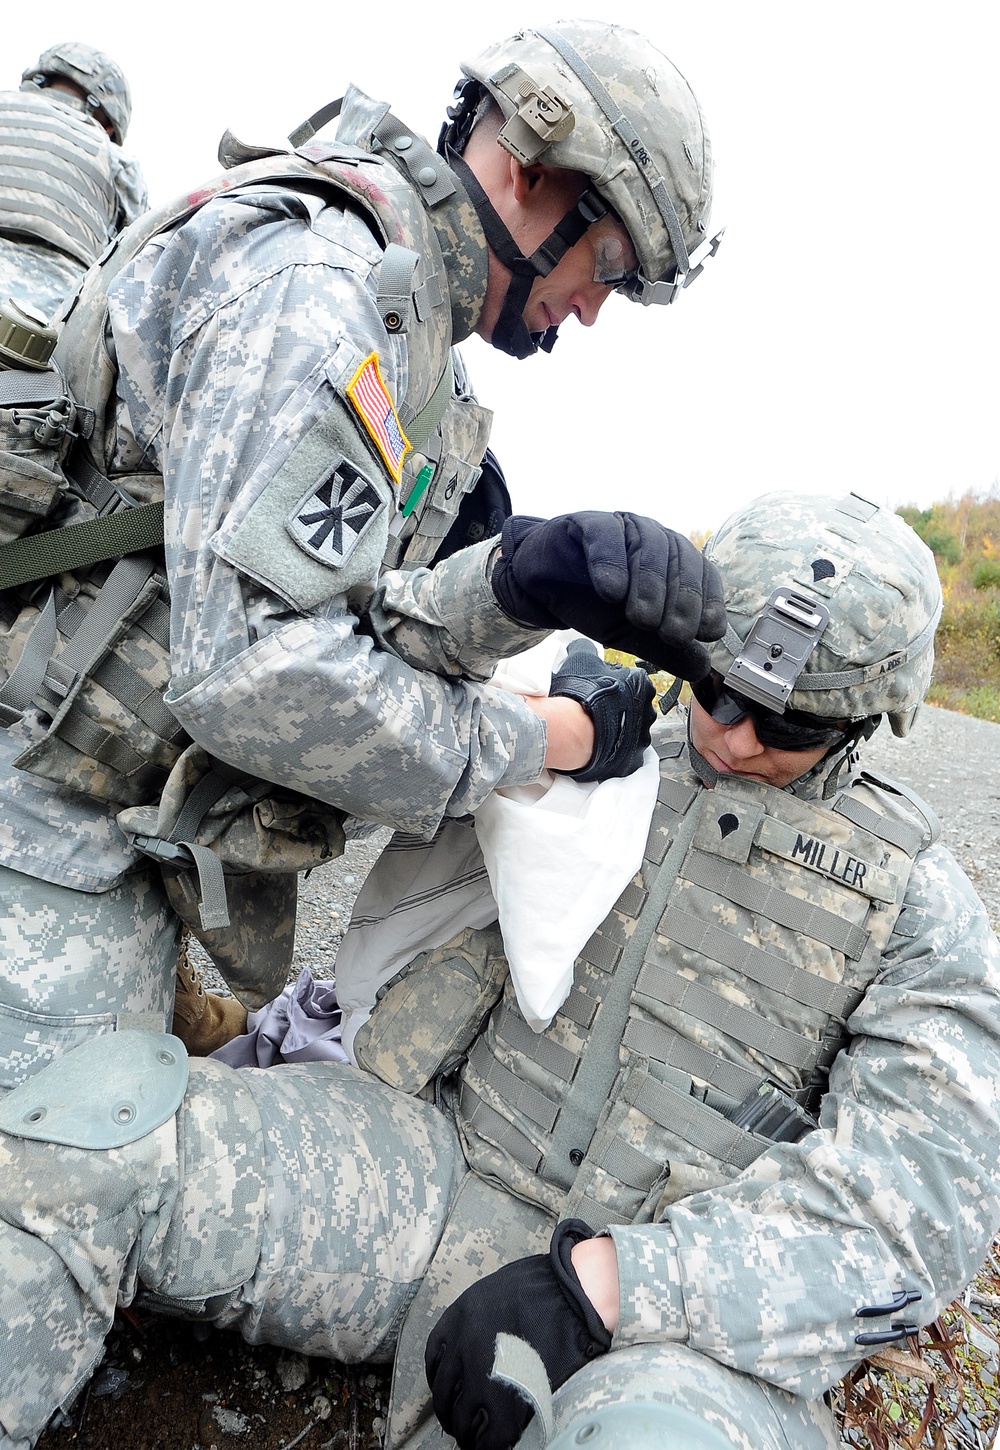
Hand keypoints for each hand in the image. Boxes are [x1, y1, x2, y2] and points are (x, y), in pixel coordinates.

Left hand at [425, 1220, 609, 1449]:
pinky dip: (490, 1445)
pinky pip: (490, 1439)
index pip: (435, 1365)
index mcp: (457, 1322)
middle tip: (464, 1420)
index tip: (453, 1395)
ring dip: (470, 1432)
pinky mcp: (507, 1405)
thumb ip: (478, 1324)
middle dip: (454, 1412)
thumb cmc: (544, 1288)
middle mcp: (462, 1351)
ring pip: (462, 1421)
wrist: (575, 1294)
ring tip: (481, 1435)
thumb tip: (476, 1348)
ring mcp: (483, 1379)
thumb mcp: (494, 1294)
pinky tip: (497, 1442)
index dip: (445, 1386)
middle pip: (445, 1397)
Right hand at [491, 511, 725, 678]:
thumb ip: (665, 650)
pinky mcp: (588, 523)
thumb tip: (701, 669)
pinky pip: (605, 536)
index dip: (708, 603)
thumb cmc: (593, 605)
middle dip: (681, 600)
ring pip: (648, 544)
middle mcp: (652, 537)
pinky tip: (610, 591)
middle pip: (680, 559)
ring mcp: (622, 527)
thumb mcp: (631, 635)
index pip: (702, 574)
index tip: (705, 634)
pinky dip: (610, 562)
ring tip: (642, 619)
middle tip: (674, 635)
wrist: (542, 589)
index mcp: (672, 560)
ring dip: (650, 584)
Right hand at [548, 639, 655, 781]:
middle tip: (599, 712)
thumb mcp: (581, 658)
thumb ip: (586, 648)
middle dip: (620, 709)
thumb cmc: (579, 693)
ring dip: (619, 731)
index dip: (614, 686)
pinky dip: (616, 753)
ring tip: (597, 732)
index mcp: (641, 684)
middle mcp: (648, 710)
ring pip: (633, 732)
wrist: (571, 730)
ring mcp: (642, 737)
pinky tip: (600, 748)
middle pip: (635, 707)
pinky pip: (626, 755)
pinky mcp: (632, 760)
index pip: (632, 681)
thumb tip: (582, 644)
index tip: (601, 691)